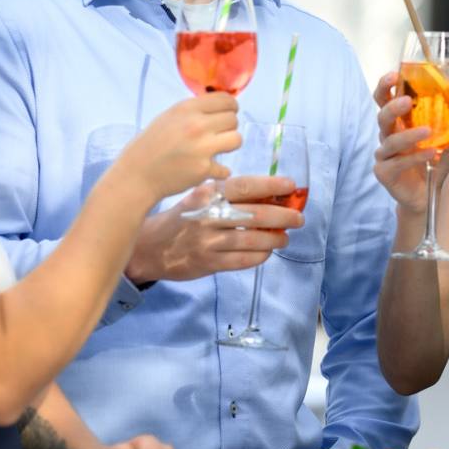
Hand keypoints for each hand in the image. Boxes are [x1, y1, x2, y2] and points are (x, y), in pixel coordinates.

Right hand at [117, 93, 241, 198]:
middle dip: (227, 127)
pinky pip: (225, 169)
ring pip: (237, 140)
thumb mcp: (170, 116)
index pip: (226, 100)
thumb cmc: (152, 144)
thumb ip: (195, 110)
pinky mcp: (204, 169)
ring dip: (229, 145)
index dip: (230, 108)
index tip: (226, 115)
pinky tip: (206, 169)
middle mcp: (196, 125)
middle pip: (233, 119)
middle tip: (216, 136)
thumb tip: (224, 106)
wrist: (137, 174)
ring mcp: (201, 148)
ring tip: (216, 149)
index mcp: (187, 108)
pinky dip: (218, 171)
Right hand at [125, 176, 305, 283]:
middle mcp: (209, 216)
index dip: (272, 186)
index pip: (246, 186)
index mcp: (208, 194)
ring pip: (253, 240)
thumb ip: (229, 196)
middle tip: (298, 218)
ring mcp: (208, 241)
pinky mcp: (209, 263)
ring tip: (284, 237)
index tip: (292, 186)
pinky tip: (267, 252)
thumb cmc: (183, 218)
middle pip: (256, 215)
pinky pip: (243, 260)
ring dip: (275, 239)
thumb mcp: (200, 198)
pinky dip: (260, 256)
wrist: (150, 246)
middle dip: (283, 216)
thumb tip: (271, 196)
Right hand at [371, 71, 443, 213]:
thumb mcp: (448, 139)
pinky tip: (430, 154)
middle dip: (392, 106)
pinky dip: (415, 157)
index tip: (393, 75)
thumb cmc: (433, 163)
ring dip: (408, 135)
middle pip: (381, 116)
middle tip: (406, 101)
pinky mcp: (384, 173)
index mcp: (399, 122)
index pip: (384, 99)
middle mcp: (387, 136)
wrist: (427, 196)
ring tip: (427, 131)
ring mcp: (384, 155)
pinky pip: (397, 163)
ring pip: (390, 141)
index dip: (385, 86)